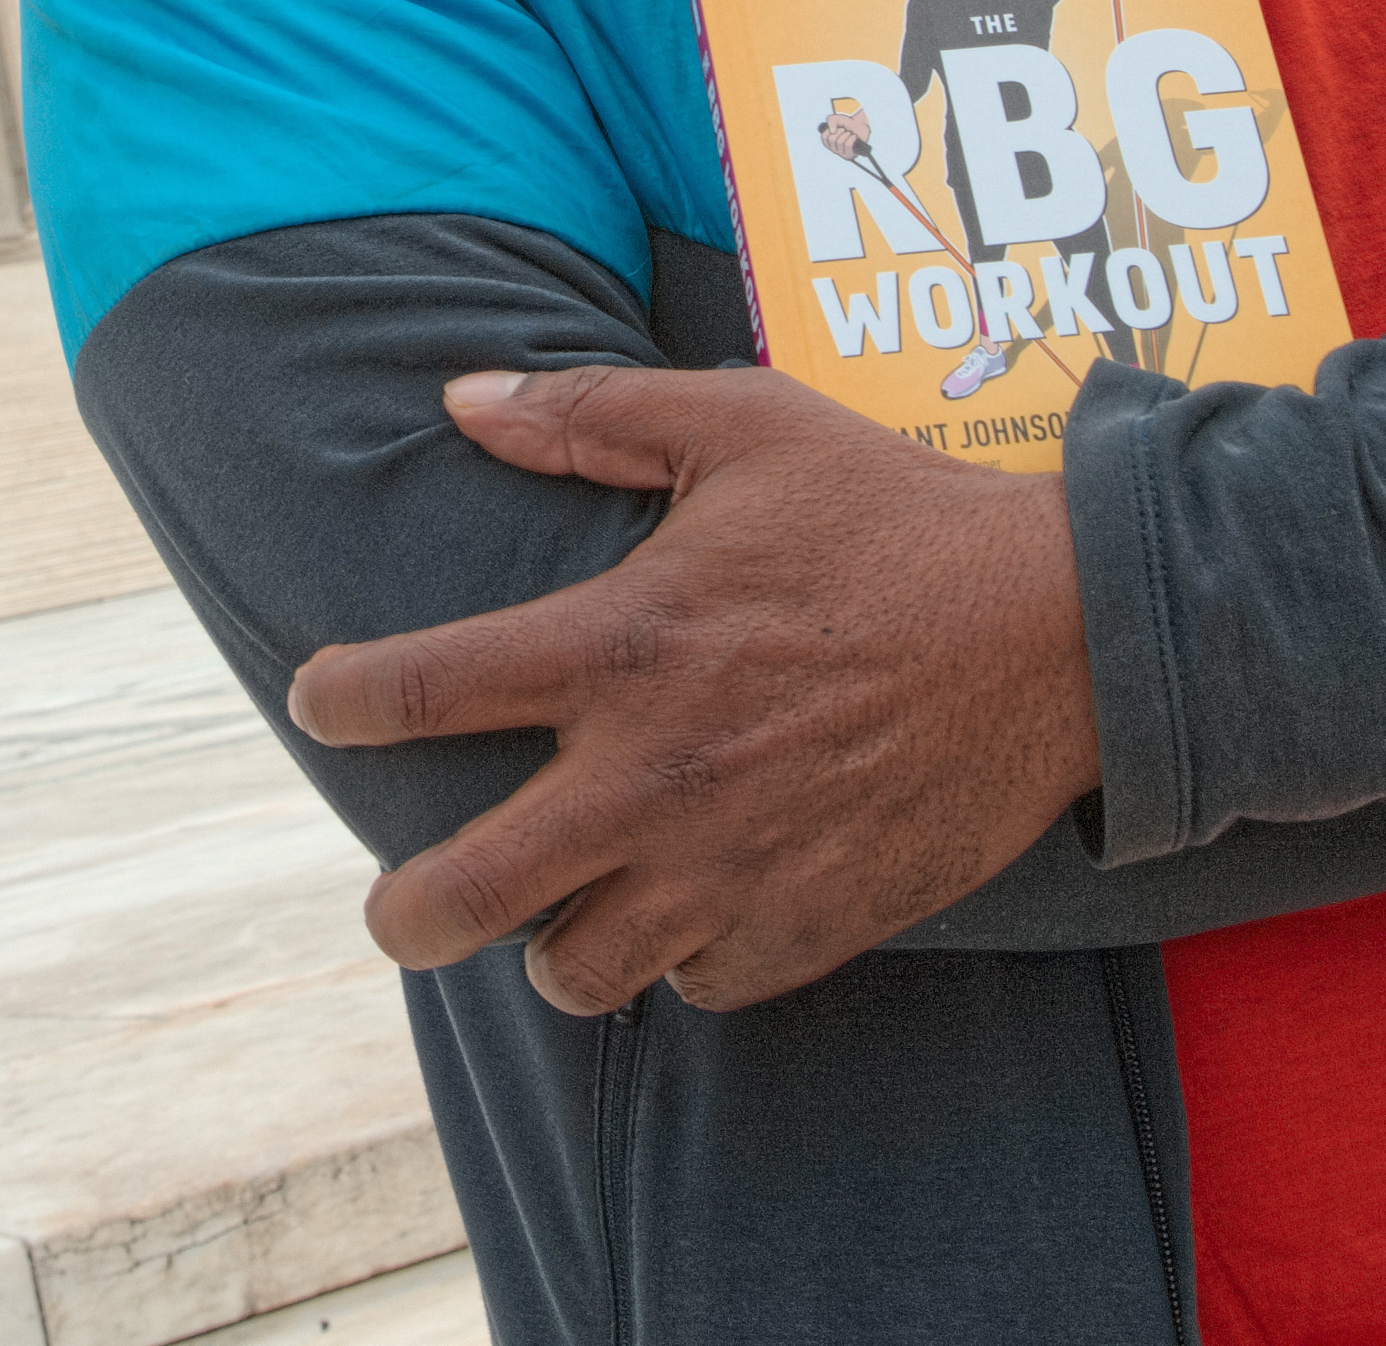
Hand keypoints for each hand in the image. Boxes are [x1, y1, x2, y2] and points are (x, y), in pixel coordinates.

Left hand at [287, 365, 1096, 1015]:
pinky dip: (681, 961)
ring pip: (579, 972)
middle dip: (403, 916)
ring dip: (552, 948)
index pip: (426, 689)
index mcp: (622, 643)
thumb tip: (457, 398)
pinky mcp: (810, 925)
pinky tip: (688, 912)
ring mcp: (732, 865)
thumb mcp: (742, 424)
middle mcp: (656, 773)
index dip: (345, 700)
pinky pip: (699, 986)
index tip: (320, 698)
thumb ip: (589, 411)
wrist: (1065, 629)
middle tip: (396, 909)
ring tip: (556, 913)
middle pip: (466, 895)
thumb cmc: (892, 513)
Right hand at [817, 110, 868, 160]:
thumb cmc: (846, 124)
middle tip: (844, 129)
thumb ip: (831, 121)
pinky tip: (853, 137)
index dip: (831, 129)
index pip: (825, 137)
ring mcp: (841, 153)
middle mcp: (833, 148)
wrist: (860, 126)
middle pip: (832, 139)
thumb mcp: (836, 119)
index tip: (836, 127)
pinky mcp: (849, 154)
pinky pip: (848, 145)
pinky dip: (851, 139)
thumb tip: (832, 131)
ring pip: (840, 142)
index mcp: (828, 142)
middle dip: (839, 131)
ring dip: (846, 134)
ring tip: (850, 133)